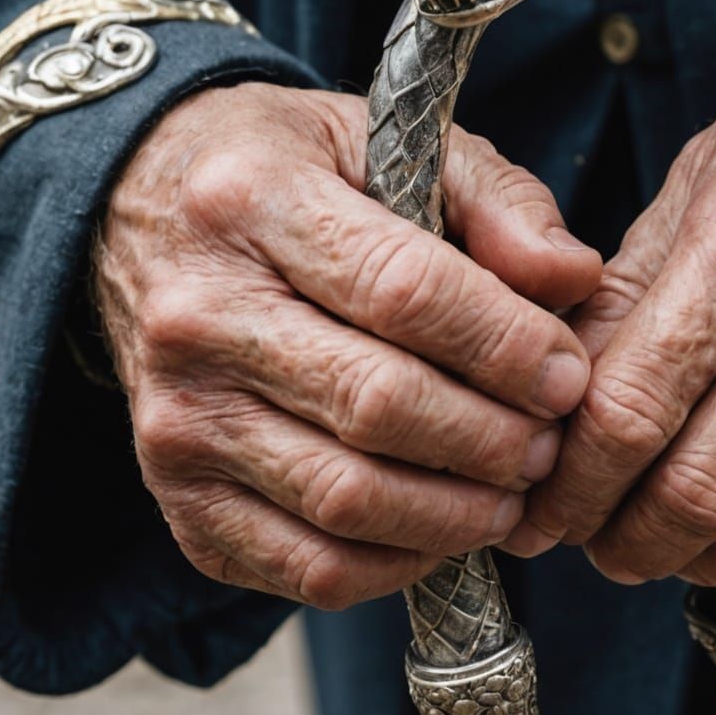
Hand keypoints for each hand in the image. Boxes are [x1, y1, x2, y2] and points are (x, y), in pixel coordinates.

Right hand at [95, 82, 600, 609]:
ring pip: (346, 500)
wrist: (143, 219)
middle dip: (494, 439)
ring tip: (513, 491)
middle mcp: (195, 315)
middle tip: (550, 443)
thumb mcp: (390, 146)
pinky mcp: (178, 500)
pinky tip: (444, 529)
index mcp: (251, 202)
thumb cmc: (296, 179)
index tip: (567, 374)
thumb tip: (573, 279)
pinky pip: (306, 568)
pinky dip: (397, 565)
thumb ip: (495, 202)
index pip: (403, 292)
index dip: (505, 346)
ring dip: (458, 514)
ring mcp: (176, 418)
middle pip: (377, 405)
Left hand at [514, 54, 715, 586]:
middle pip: (689, 492)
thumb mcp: (684, 192)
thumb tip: (550, 400)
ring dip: (677, 557)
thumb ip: (614, 300)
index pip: (629, 412)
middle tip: (575, 539)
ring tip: (634, 543)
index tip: (535, 510)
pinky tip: (707, 530)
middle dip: (614, 541)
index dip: (570, 485)